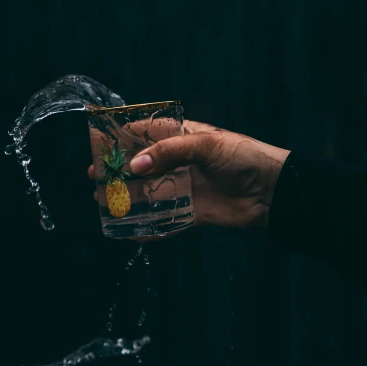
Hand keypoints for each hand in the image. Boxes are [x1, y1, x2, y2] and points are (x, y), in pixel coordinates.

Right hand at [87, 120, 288, 230]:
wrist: (272, 190)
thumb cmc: (243, 157)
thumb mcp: (207, 145)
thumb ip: (170, 152)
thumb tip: (135, 165)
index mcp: (183, 137)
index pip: (146, 133)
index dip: (121, 138)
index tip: (98, 145)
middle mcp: (180, 162)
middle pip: (142, 166)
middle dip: (117, 172)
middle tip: (94, 179)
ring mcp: (185, 188)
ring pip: (149, 193)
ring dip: (127, 199)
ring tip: (103, 203)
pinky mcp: (193, 212)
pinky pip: (166, 220)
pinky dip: (149, 227)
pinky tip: (130, 232)